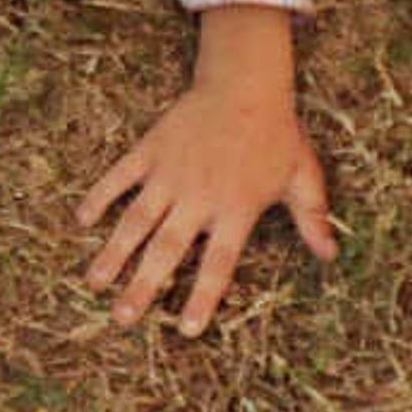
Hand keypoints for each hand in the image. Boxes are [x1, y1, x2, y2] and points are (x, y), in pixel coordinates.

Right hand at [75, 5, 335, 334]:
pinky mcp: (150, 150)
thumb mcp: (302, 176)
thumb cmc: (277, 133)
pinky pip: (118, 177)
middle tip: (122, 318)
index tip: (185, 330)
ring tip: (94, 282)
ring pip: (135, 220)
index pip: (217, 264)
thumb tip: (330, 256)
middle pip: (166, 250)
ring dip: (113, 252)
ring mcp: (169, 173)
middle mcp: (198, 196)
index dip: (202, 298)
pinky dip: (99, 196)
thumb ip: (312, 218)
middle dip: (142, 286)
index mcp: (236, 209)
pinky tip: (81, 219)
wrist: (245, 81)